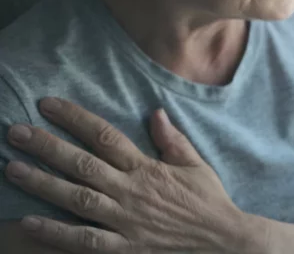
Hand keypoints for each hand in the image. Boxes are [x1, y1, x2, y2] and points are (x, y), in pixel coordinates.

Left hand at [3, 98, 261, 252]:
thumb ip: (172, 139)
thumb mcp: (195, 165)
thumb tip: (155, 111)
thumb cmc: (209, 201)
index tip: (48, 104)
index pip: (105, 136)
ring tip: (13, 168)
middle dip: (47, 146)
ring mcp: (125, 220)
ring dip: (42, 183)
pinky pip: (84, 239)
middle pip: (82, 164)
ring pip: (76, 198)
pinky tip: (30, 222)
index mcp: (147, 168)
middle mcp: (131, 191)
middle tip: (15, 132)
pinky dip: (56, 232)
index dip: (75, 118)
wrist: (223, 242)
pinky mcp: (123, 247)